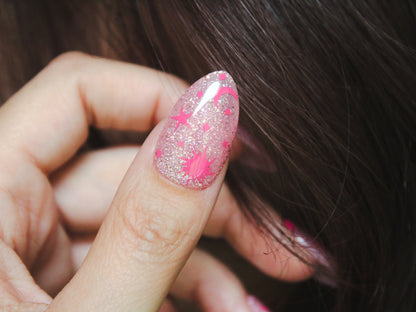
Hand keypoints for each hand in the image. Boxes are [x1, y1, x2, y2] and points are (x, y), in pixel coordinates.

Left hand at [0, 52, 312, 311]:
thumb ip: (148, 226)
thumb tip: (208, 121)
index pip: (79, 93)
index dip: (165, 101)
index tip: (238, 136)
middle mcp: (3, 210)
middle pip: (128, 167)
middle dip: (214, 206)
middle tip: (279, 240)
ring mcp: (30, 246)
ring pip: (137, 218)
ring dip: (205, 259)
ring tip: (248, 305)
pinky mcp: (56, 278)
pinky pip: (126, 256)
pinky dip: (177, 282)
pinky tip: (217, 307)